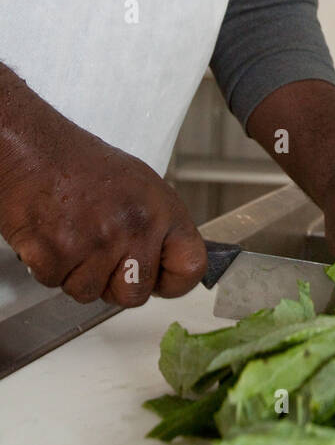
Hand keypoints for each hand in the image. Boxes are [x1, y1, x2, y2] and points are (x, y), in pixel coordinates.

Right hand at [0, 76, 206, 307]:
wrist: (33, 149)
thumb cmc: (81, 165)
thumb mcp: (140, 186)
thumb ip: (158, 227)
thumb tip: (167, 263)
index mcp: (161, 211)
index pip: (191, 267)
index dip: (173, 282)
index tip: (159, 279)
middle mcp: (134, 227)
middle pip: (135, 295)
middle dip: (114, 285)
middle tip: (99, 254)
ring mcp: (96, 242)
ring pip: (90, 294)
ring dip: (76, 274)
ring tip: (72, 235)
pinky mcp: (56, 253)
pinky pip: (55, 284)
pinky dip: (48, 267)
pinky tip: (51, 236)